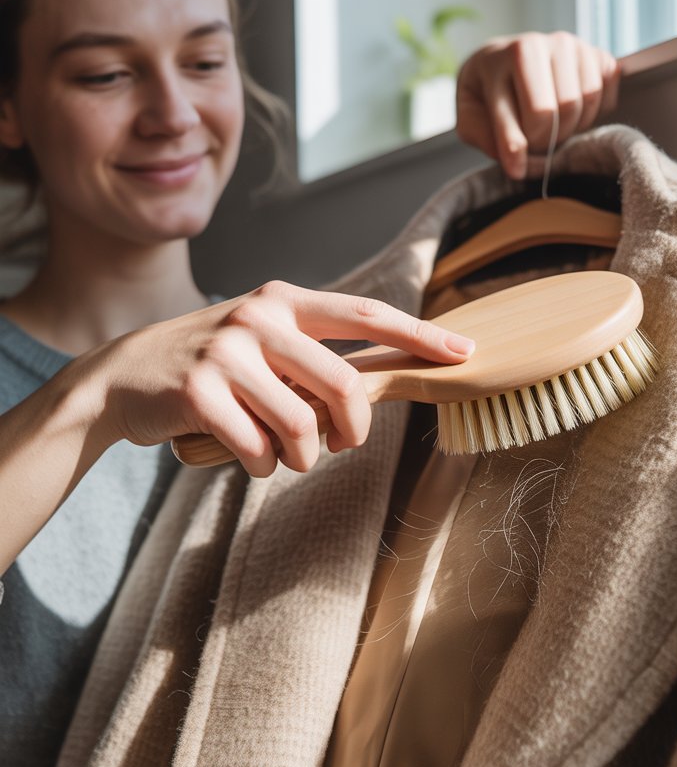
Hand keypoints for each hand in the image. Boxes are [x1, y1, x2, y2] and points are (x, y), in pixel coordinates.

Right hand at [102, 282, 474, 477]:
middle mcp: (257, 317)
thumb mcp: (261, 340)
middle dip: (352, 432)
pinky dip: (259, 467)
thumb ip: (312, 354)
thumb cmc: (210, 364)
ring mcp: (225, 353)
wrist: (123, 375)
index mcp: (282, 299)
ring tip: (279, 453)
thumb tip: (387, 381)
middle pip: (343, 386)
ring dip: (300, 457)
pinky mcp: (197, 393)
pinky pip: (257, 451)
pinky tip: (244, 455)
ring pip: (301, 428)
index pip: (366, 313)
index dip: (418, 336)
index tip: (463, 352)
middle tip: (340, 445)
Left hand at [456, 32, 620, 178]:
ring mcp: (573, 47)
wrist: (504, 64)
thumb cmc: (486, 95)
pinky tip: (570, 115)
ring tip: (548, 128)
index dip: (524, 147)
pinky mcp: (598, 56)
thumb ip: (485, 138)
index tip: (516, 170)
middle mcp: (544, 43)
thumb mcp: (469, 117)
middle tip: (531, 144)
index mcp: (510, 54)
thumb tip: (517, 162)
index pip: (533, 111)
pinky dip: (592, 116)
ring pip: (587, 103)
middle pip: (566, 109)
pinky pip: (606, 97)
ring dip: (570, 130)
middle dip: (548, 139)